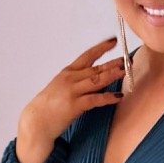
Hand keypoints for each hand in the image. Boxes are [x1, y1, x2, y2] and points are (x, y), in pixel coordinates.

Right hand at [15, 36, 126, 162]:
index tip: (113, 41)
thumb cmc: (49, 106)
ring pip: (96, 80)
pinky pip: (95, 99)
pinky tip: (119, 96)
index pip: (87, 56)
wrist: (37, 121)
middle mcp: (70, 79)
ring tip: (125, 72)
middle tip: (127, 60)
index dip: (101, 48)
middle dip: (112, 63)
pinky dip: (108, 97)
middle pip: (95, 68)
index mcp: (67, 73)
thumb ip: (76, 82)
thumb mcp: (61, 87)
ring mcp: (72, 91)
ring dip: (112, 75)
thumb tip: (94, 79)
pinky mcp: (74, 105)